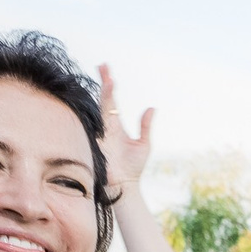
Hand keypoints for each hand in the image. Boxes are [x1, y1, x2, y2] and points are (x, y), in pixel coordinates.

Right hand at [96, 65, 151, 200]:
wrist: (125, 185)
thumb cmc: (133, 168)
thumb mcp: (144, 144)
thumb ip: (145, 126)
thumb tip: (152, 108)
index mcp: (115, 125)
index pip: (111, 101)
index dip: (109, 86)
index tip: (106, 70)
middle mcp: (106, 126)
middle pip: (104, 99)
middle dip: (104, 83)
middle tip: (103, 65)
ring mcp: (101, 132)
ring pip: (102, 108)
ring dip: (105, 94)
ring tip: (109, 79)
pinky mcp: (100, 142)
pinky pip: (98, 125)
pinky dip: (101, 114)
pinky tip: (106, 101)